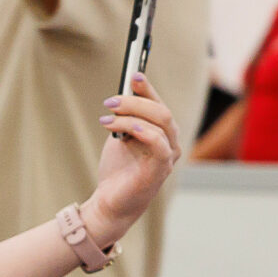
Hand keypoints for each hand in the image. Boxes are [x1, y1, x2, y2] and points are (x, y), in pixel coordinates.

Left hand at [85, 74, 179, 241]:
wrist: (110, 202)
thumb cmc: (118, 170)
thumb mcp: (120, 138)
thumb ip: (124, 119)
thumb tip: (120, 96)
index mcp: (162, 133)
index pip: (158, 105)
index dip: (148, 88)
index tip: (133, 73)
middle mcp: (170, 143)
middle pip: (161, 111)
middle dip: (136, 101)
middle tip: (111, 101)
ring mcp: (168, 156)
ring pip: (160, 122)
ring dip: (131, 115)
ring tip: (106, 119)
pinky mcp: (160, 169)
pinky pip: (159, 143)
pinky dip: (143, 130)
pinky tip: (124, 128)